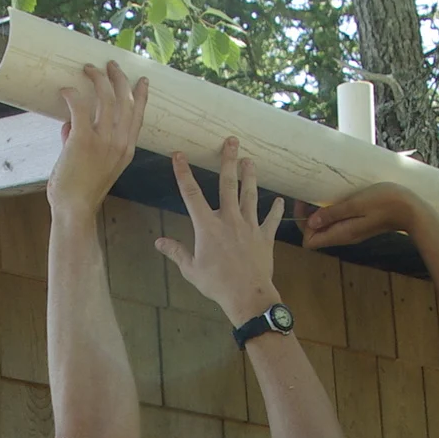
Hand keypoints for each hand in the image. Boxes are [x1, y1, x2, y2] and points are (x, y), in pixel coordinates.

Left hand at [48, 63, 148, 221]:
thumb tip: (68, 125)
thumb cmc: (80, 192)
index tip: (142, 80)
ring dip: (98, 79)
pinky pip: (81, 107)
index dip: (141, 95)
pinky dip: (73, 95)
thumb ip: (81, 141)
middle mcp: (119, 143)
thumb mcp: (92, 166)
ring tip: (89, 69)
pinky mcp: (83, 140)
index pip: (138, 116)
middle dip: (119, 78)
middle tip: (110, 65)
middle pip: (125, 101)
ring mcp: (103, 141)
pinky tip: (66, 90)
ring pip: (106, 99)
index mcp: (126, 150)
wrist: (75, 209)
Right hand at [156, 141, 287, 323]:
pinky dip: (275, 210)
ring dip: (250, 177)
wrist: (247, 295)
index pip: (192, 194)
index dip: (184, 173)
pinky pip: (270, 220)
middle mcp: (229, 220)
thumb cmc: (216, 283)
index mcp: (207, 226)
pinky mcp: (264, 237)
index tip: (179, 155)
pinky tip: (278, 201)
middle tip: (232, 142)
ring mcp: (249, 226)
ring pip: (250, 196)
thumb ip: (176, 252)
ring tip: (251, 161)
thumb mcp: (190, 269)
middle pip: (228, 185)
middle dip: (228, 161)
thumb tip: (159, 242)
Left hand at [302, 183, 429, 250]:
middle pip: (316, 233)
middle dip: (308, 215)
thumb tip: (310, 222)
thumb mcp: (356, 204)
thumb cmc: (387, 202)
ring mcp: (352, 230)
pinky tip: (337, 195)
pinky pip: (338, 220)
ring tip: (323, 192)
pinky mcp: (359, 223)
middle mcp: (344, 235)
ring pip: (326, 226)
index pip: (309, 241)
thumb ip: (333, 213)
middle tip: (310, 194)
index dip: (302, 224)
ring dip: (320, 211)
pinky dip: (333, 209)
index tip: (304, 203)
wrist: (413, 209)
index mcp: (341, 233)